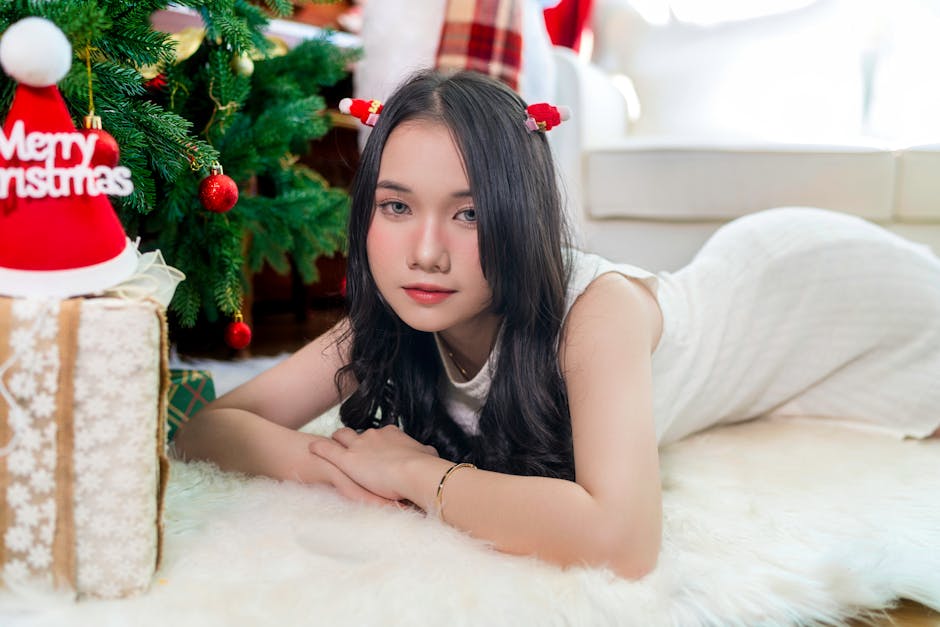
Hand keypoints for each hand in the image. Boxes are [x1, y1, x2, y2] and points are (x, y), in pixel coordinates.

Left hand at [308, 425, 441, 502]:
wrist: (415, 471)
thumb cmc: (424, 466)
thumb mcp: (428, 455)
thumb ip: (424, 453)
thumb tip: (430, 454)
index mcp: (392, 434)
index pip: (380, 434)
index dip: (376, 441)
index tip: (376, 449)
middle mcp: (373, 435)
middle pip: (358, 432)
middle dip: (353, 439)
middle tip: (351, 448)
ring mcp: (359, 446)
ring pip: (341, 436)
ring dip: (336, 441)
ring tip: (330, 445)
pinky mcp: (347, 460)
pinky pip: (327, 450)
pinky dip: (318, 448)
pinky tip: (311, 448)